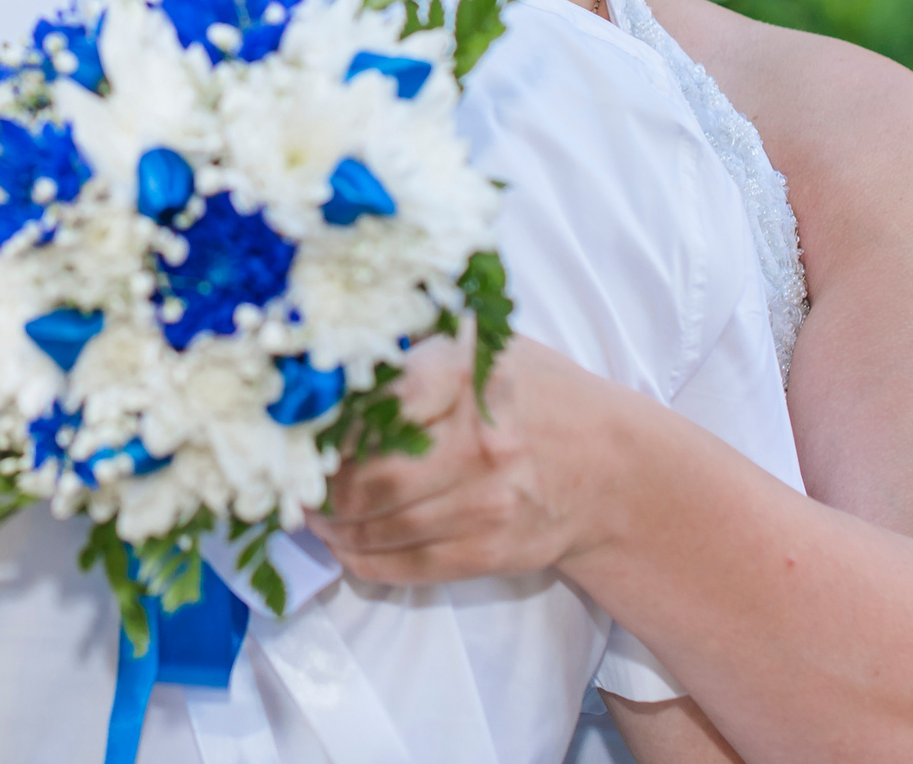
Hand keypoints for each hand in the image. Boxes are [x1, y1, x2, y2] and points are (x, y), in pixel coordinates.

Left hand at [310, 333, 627, 586]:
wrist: (612, 465)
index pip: (372, 410)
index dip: (324, 432)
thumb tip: (328, 369)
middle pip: (369, 479)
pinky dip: (366, 561)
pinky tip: (348, 548)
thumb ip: (416, 355)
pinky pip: (410, 566)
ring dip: (335, 531)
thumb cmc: (536, 395)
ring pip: (382, 528)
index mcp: (466, 377)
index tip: (300, 438)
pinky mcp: (492, 550)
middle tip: (300, 489)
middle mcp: (477, 443)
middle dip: (322, 491)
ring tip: (317, 519)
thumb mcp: (485, 347)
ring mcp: (487, 504)